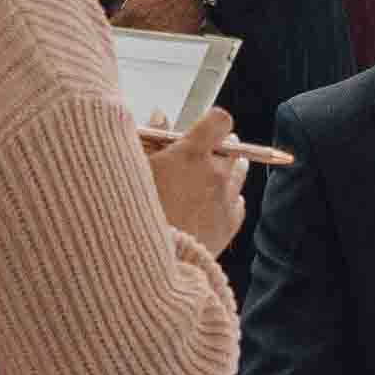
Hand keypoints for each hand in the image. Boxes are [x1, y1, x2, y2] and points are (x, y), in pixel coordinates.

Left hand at [100, 0, 211, 35]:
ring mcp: (154, 37)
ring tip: (144, 21)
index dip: (105, 21)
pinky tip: (157, 26)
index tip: (107, 17)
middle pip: (122, 37)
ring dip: (135, 34)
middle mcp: (140, 29)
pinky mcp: (168, 42)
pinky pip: (154, 45)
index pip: (108, 26)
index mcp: (130, 14)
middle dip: (121, 29)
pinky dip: (151, 39)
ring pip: (136, 42)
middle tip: (127, 18)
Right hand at [143, 105, 248, 254]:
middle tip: (203, 156)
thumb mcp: (135, 167)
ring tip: (206, 179)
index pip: (220, 121)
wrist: (148, 259)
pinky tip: (208, 205)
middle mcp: (215, 173)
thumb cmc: (136, 209)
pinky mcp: (231, 223)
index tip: (206, 129)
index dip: (214, 123)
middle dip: (220, 148)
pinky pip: (238, 202)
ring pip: (239, 172)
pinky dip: (227, 200)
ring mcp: (226, 198)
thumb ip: (150, 137)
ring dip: (227, 170)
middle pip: (234, 147)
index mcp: (192, 153)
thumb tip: (160, 115)